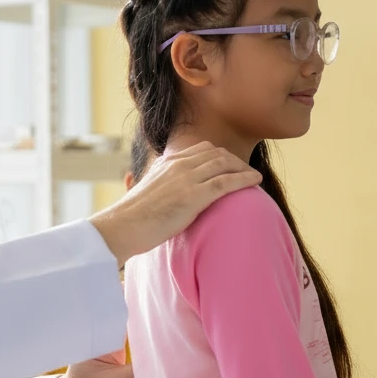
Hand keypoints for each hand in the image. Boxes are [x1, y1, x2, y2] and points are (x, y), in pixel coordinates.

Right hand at [88, 143, 260, 265]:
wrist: (120, 228)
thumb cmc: (129, 218)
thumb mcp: (142, 192)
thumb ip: (153, 184)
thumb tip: (142, 183)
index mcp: (166, 163)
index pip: (201, 149)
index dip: (220, 155)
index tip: (230, 164)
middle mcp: (177, 165)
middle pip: (216, 154)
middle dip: (235, 161)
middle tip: (246, 171)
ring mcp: (186, 179)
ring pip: (224, 165)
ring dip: (243, 169)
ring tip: (254, 177)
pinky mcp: (193, 196)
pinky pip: (226, 182)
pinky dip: (244, 179)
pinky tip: (256, 181)